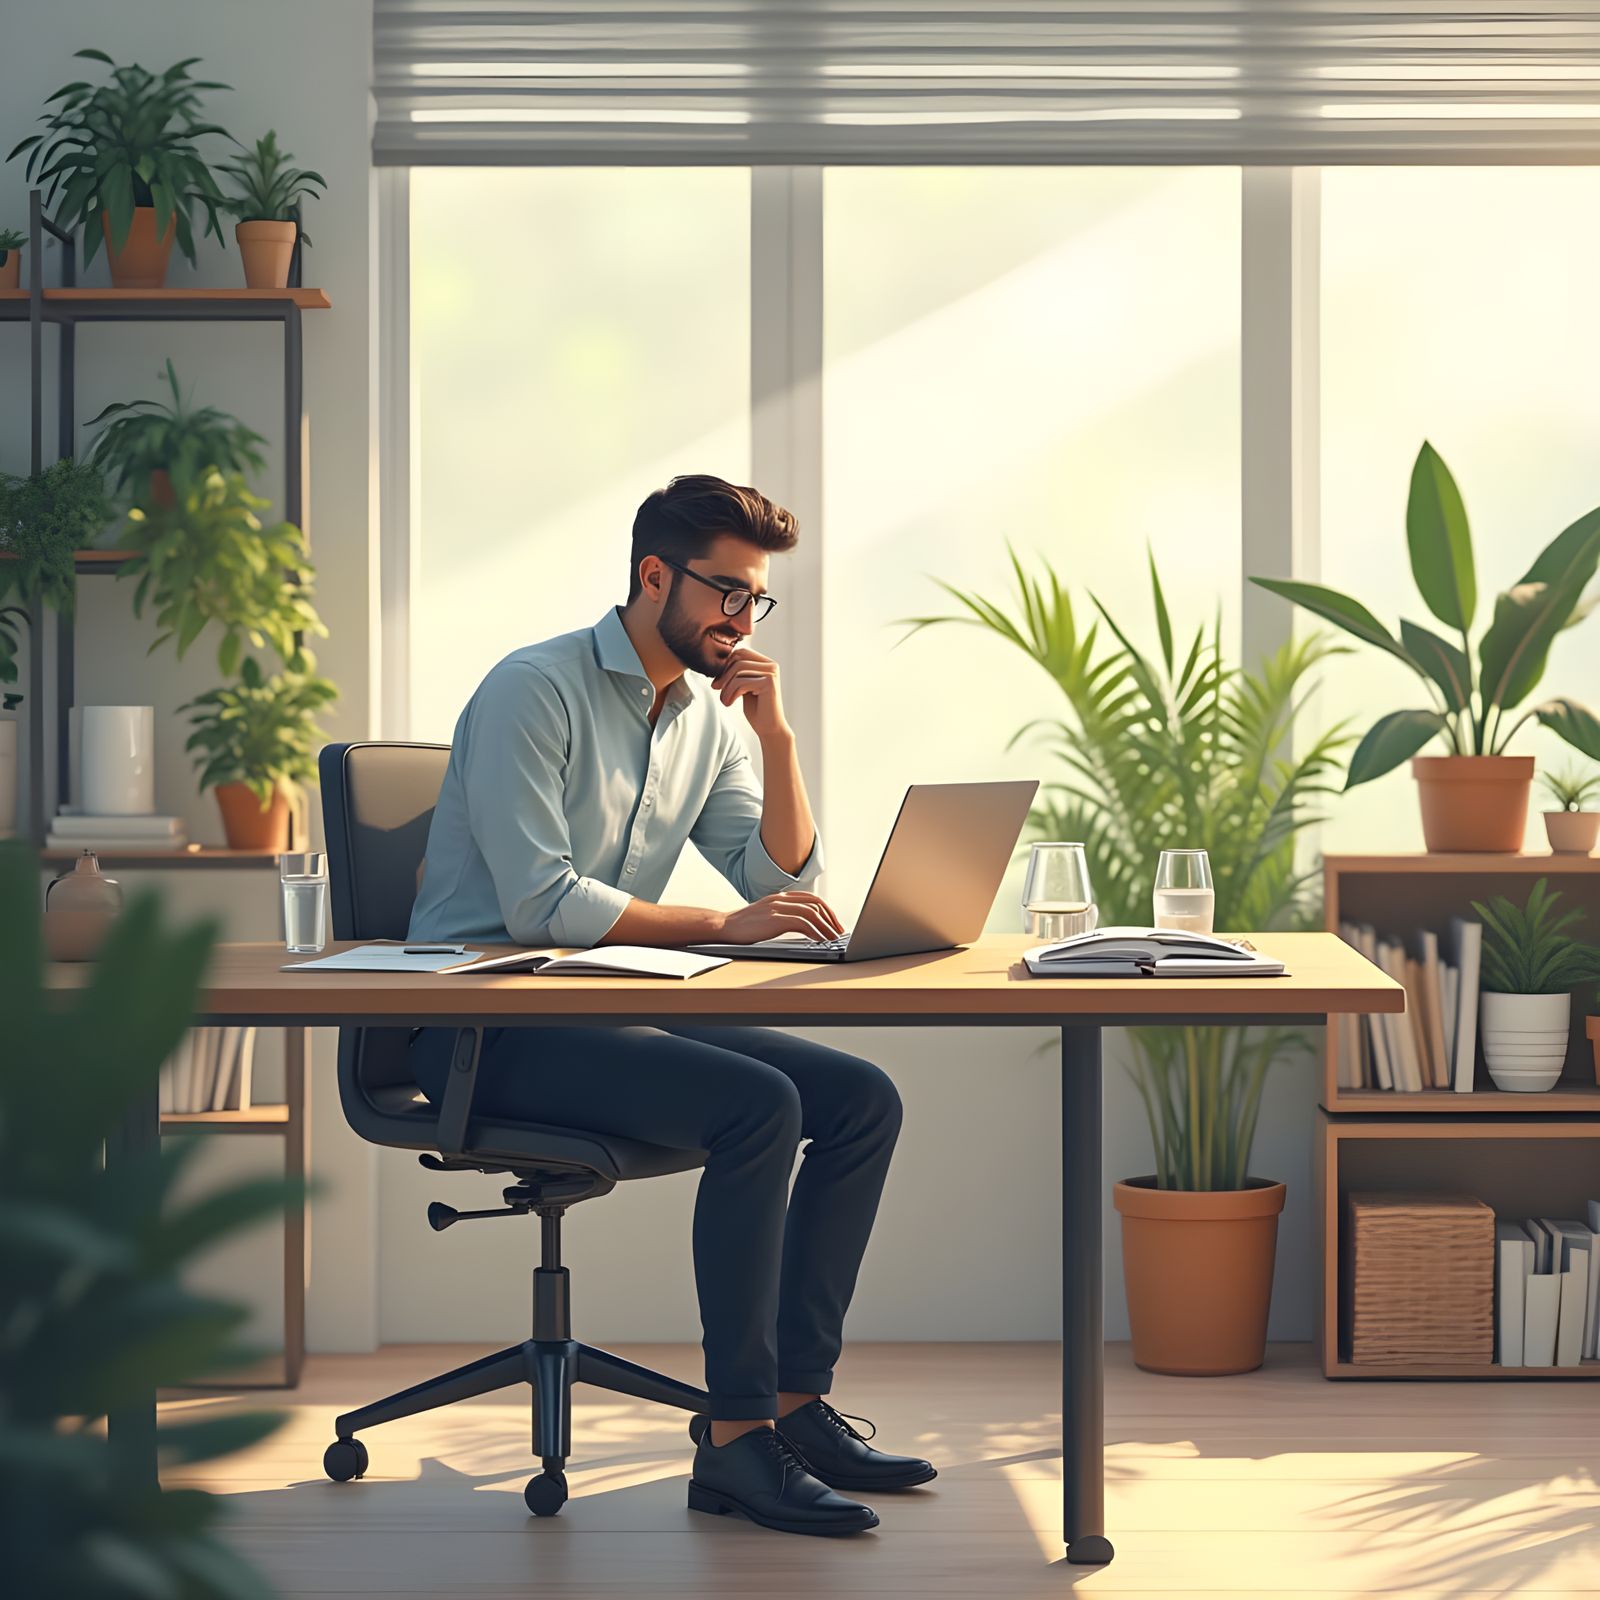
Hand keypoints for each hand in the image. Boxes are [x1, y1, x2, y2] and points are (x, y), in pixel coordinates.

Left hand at [711, 646, 789, 744]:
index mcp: (766, 663)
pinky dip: (730, 693)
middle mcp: (771, 665)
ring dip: (726, 686)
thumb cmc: (756, 709)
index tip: (718, 682)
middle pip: (738, 659)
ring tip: (724, 700)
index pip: (739, 653)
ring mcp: (771, 672)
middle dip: (723, 674)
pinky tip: (729, 704)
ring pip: (738, 670)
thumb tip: (717, 660)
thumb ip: (736, 673)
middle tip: (715, 688)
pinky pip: (741, 682)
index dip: (725, 665)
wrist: (769, 729)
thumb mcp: (743, 686)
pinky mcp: (769, 682)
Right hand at [717, 890, 844, 943]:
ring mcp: (778, 907)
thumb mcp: (767, 916)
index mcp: (781, 897)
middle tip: (839, 932)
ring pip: (812, 913)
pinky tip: (820, 941)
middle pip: (816, 904)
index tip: (834, 924)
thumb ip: (783, 916)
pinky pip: (802, 923)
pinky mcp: (775, 919)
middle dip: (831, 918)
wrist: (724, 926)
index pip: (811, 899)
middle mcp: (782, 899)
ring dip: (826, 927)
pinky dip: (815, 932)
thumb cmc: (744, 925)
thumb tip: (804, 927)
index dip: (827, 911)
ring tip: (833, 938)